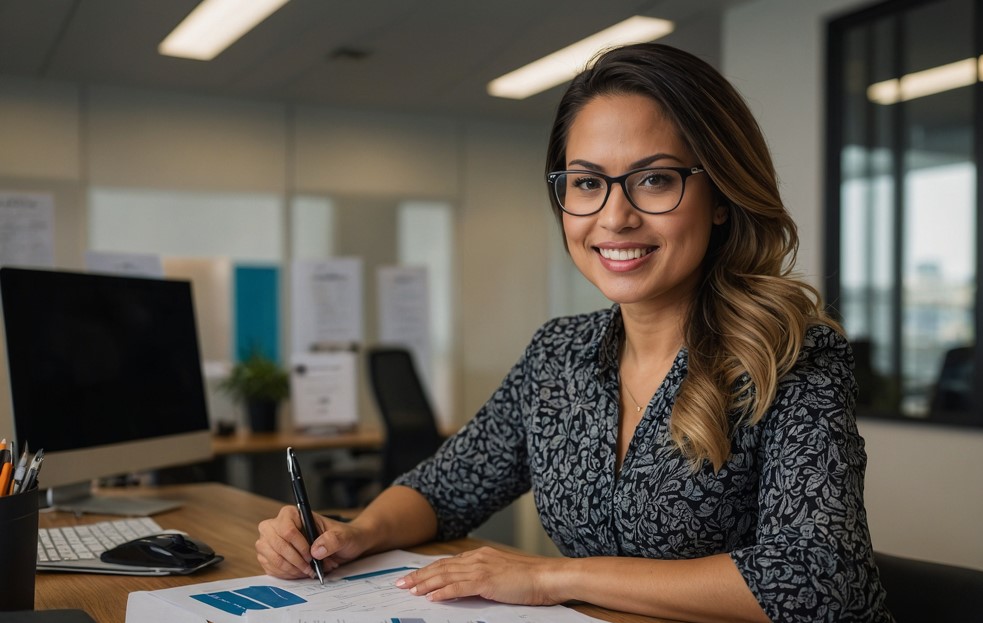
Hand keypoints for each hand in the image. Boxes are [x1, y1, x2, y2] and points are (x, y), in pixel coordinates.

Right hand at [256, 505, 365, 578]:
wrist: (342, 546)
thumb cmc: (342, 536)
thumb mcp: (344, 536)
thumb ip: (333, 540)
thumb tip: (316, 551)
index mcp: (294, 514)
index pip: (287, 529)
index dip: (298, 546)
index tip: (311, 556)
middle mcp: (279, 525)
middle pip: (275, 544)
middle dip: (294, 560)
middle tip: (310, 568)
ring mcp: (272, 540)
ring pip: (271, 557)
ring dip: (290, 569)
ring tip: (307, 571)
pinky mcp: (271, 555)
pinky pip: (270, 567)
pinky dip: (285, 574)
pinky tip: (299, 573)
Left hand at [395, 546, 564, 605]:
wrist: (547, 577)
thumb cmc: (530, 579)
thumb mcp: (501, 574)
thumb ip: (482, 577)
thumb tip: (465, 587)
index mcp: (481, 555)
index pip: (448, 563)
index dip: (428, 570)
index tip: (413, 577)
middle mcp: (477, 558)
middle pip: (441, 567)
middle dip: (419, 576)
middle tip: (400, 583)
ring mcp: (481, 568)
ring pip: (445, 576)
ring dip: (424, 584)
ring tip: (409, 590)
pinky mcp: (486, 581)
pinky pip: (458, 587)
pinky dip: (442, 591)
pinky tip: (431, 597)